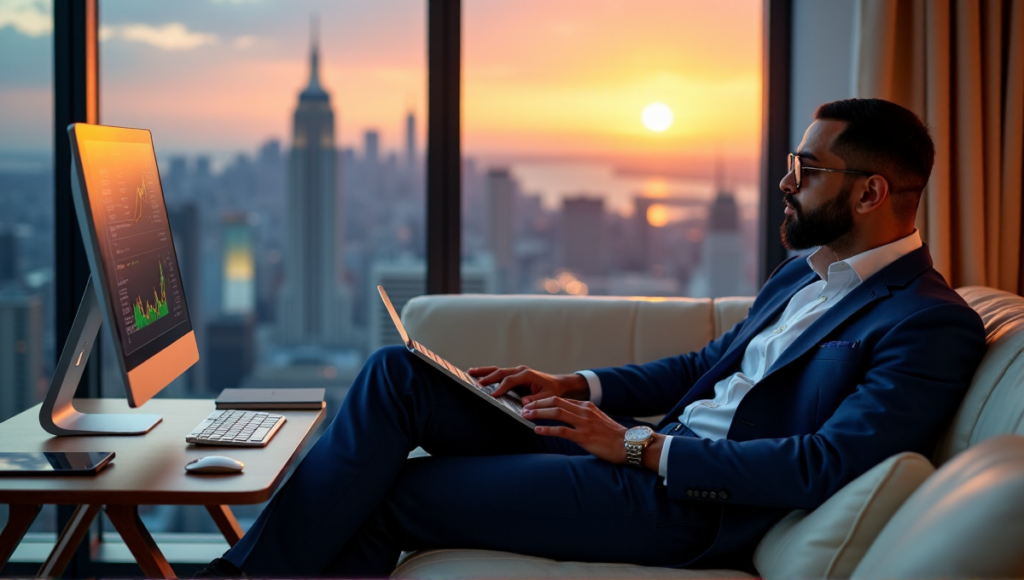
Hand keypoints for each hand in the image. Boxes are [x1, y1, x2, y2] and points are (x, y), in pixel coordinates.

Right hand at [467, 366, 588, 404]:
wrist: (558, 383)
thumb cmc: (553, 390)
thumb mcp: (548, 396)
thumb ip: (536, 400)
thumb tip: (524, 403)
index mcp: (527, 375)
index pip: (510, 380)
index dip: (500, 388)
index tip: (492, 395)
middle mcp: (520, 370)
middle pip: (500, 372)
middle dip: (487, 377)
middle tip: (475, 383)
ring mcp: (516, 371)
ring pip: (497, 370)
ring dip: (484, 372)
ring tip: (470, 372)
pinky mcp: (514, 375)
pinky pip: (499, 374)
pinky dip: (488, 374)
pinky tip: (478, 375)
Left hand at [521, 397, 630, 463]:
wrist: (629, 445)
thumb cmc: (613, 436)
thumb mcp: (597, 421)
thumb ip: (583, 417)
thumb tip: (567, 418)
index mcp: (587, 406)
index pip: (561, 399)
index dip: (544, 401)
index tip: (531, 404)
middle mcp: (584, 411)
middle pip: (555, 402)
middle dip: (537, 404)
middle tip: (523, 407)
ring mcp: (584, 423)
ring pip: (557, 413)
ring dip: (539, 413)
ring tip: (525, 415)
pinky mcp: (584, 437)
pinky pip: (562, 431)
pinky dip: (548, 429)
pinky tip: (537, 430)